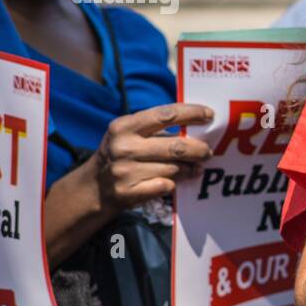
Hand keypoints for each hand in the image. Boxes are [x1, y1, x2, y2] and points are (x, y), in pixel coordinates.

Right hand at [92, 102, 214, 211]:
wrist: (95, 187)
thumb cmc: (123, 154)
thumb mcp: (130, 134)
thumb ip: (158, 128)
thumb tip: (197, 128)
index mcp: (124, 126)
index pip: (165, 115)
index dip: (191, 113)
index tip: (210, 114)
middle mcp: (123, 147)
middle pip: (176, 147)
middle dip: (199, 149)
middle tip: (208, 151)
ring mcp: (125, 171)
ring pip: (174, 168)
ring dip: (190, 169)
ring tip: (194, 167)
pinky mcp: (128, 192)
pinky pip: (166, 186)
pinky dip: (174, 184)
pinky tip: (174, 181)